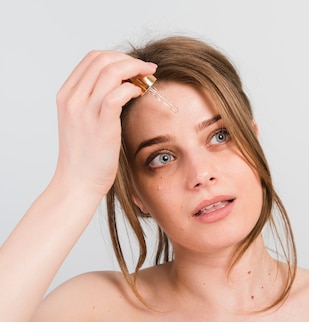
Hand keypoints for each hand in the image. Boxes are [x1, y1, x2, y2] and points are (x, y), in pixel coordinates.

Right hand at [52, 50, 156, 196]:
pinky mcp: (101, 124)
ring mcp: (84, 110)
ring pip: (111, 71)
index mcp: (66, 95)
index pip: (92, 58)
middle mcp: (72, 99)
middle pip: (102, 59)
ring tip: (148, 78)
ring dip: (135, 70)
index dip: (118, 57)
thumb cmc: (86, 156)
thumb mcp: (83, 121)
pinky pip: (118, 93)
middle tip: (146, 70)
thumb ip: (95, 101)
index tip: (135, 66)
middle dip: (129, 60)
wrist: (77, 183)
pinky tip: (139, 94)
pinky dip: (132, 88)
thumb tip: (122, 85)